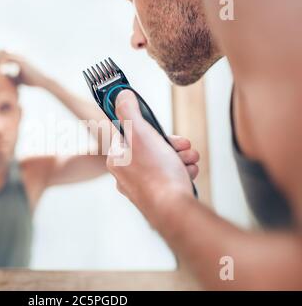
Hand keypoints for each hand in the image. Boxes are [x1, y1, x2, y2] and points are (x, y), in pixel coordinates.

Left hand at [0, 50, 51, 87]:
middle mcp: (18, 55)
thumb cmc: (32, 81)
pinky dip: (1, 63)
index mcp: (17, 58)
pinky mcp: (20, 61)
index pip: (2, 54)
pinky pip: (7, 58)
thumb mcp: (17, 80)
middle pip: (1, 50)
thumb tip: (1, 81)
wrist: (42, 81)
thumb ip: (9, 78)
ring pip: (3, 53)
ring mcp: (19, 57)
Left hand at [106, 90, 198, 225]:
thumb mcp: (140, 133)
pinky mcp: (157, 195)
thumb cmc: (155, 172)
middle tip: (184, 145)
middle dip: (171, 143)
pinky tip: (188, 173)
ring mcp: (141, 186)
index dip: (145, 126)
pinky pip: (169, 176)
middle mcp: (126, 173)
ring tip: (189, 160)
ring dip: (180, 156)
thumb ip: (129, 111)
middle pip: (150, 146)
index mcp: (117, 158)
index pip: (127, 132)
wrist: (173, 210)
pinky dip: (181, 171)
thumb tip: (121, 95)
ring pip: (163, 160)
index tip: (157, 128)